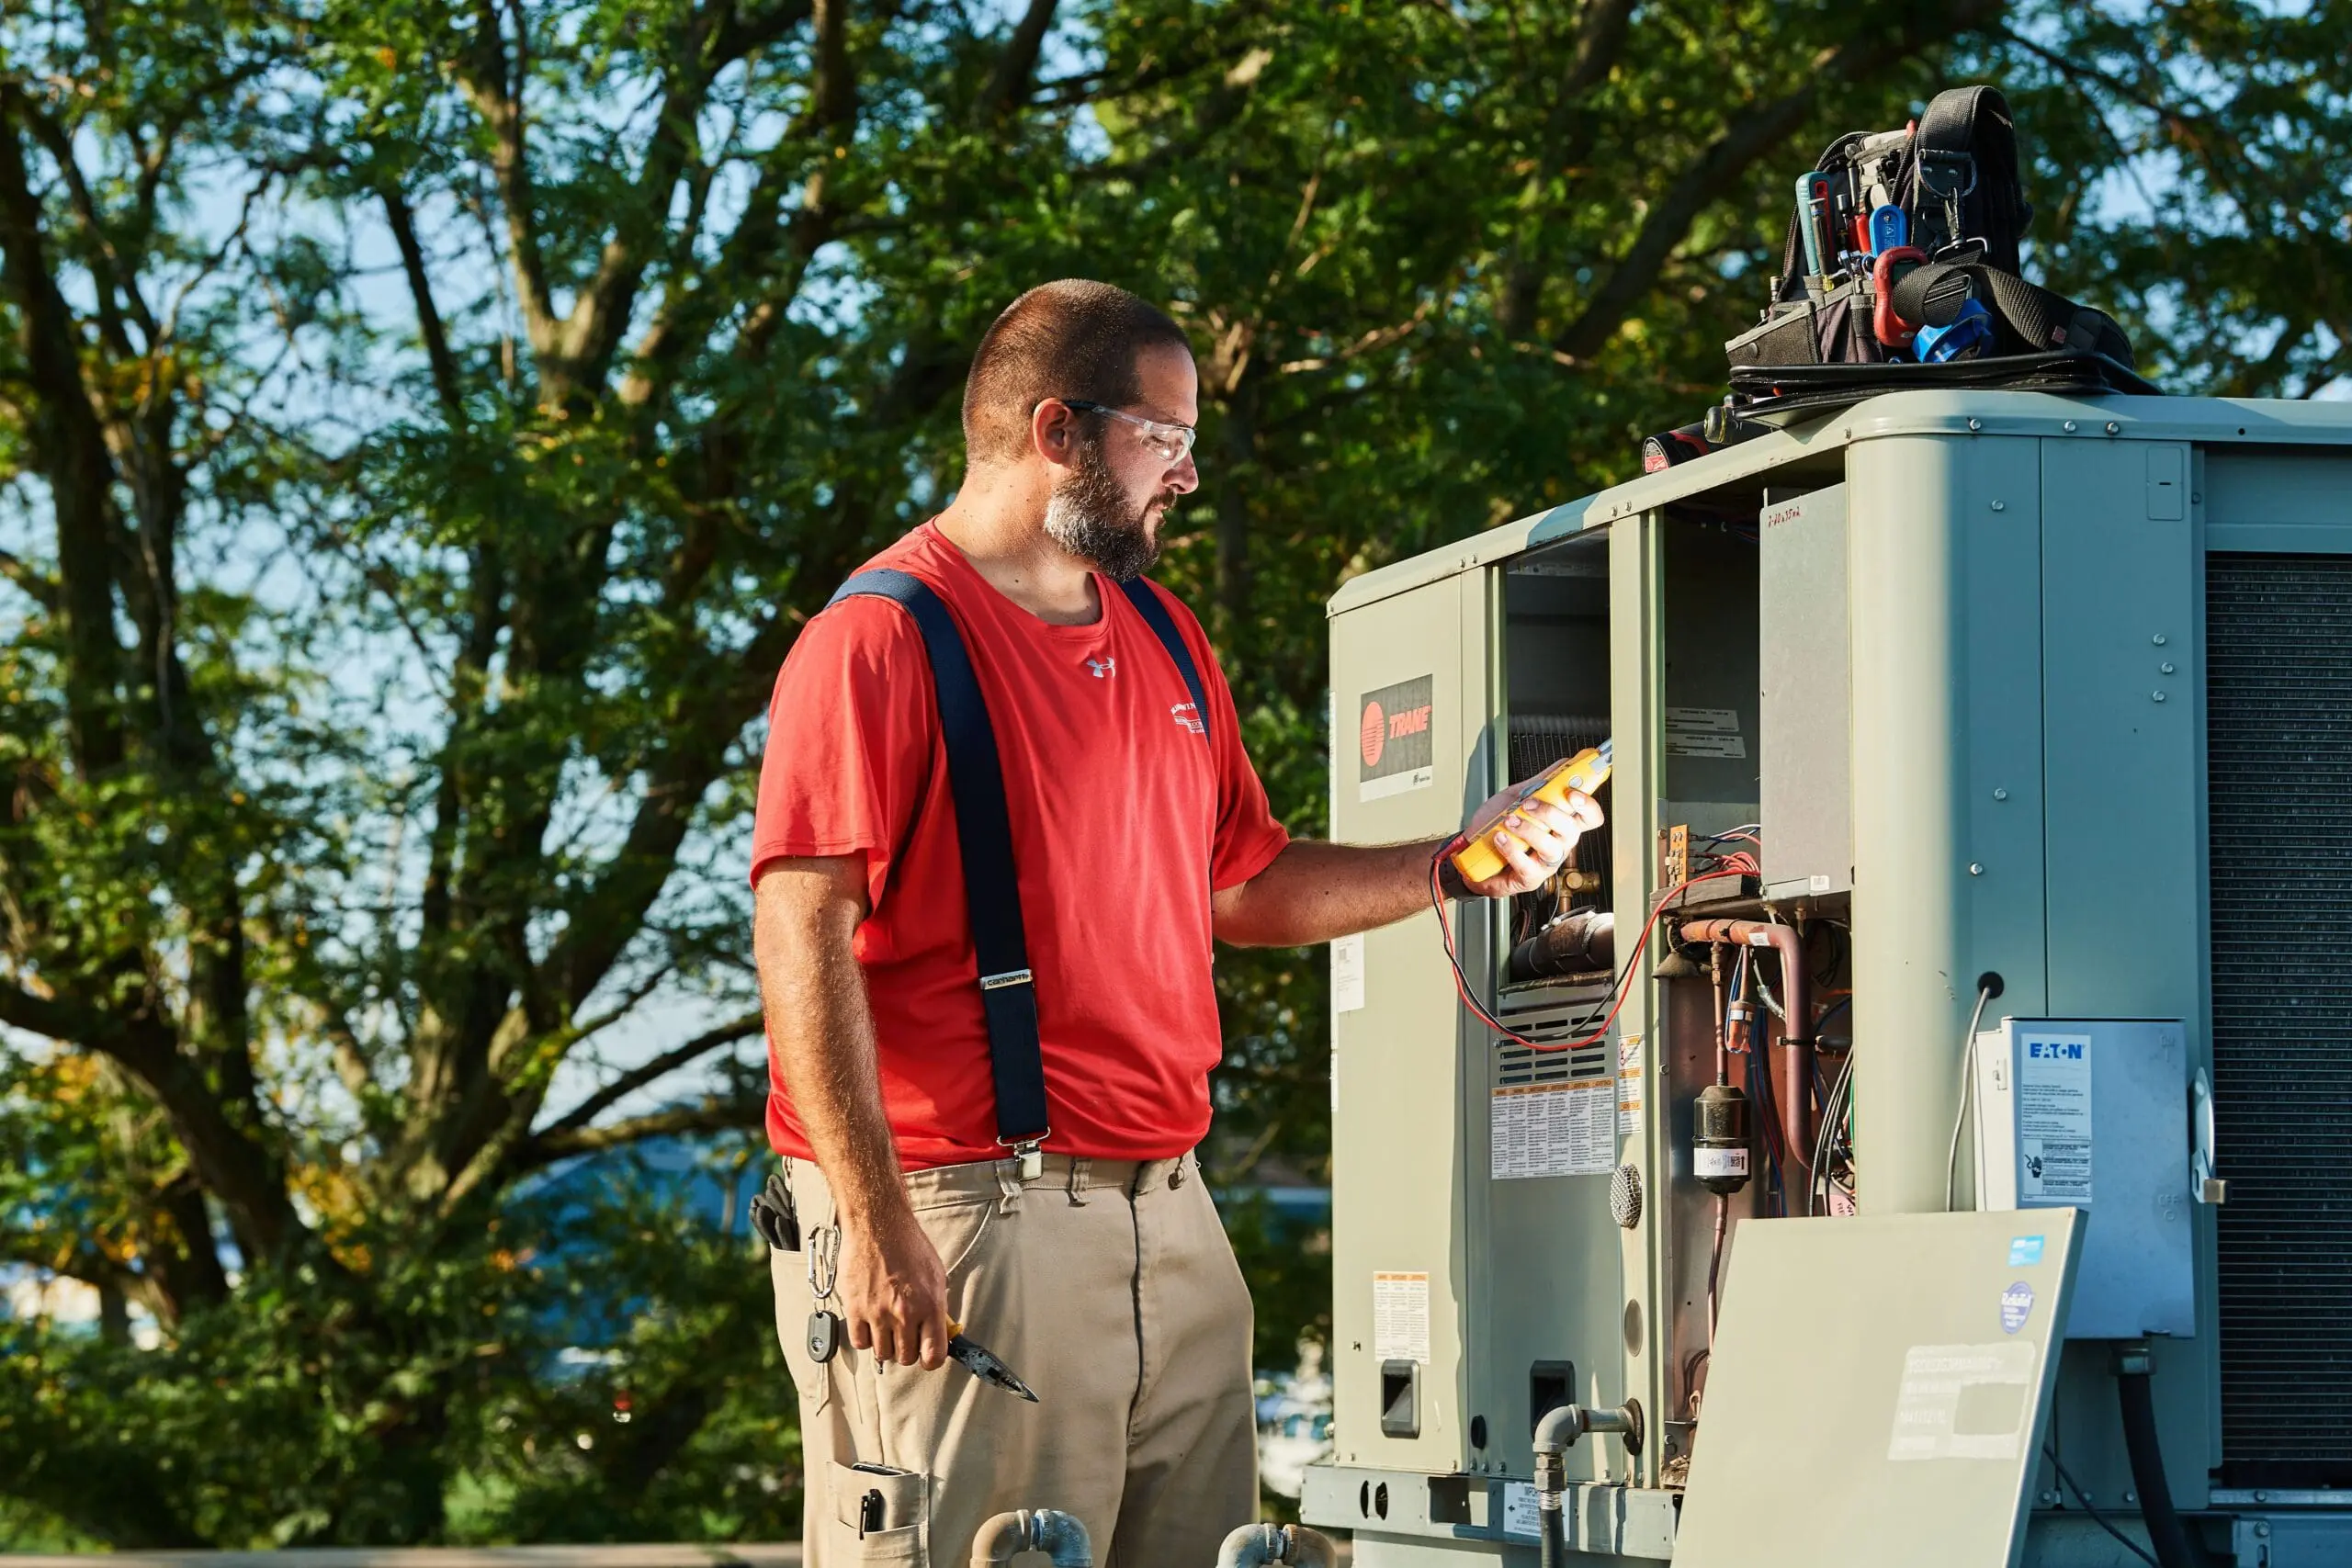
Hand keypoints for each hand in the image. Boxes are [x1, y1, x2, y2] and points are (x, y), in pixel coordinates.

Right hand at [838, 1204, 950, 1369]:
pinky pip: (860, 1342)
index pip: (934, 1355)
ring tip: (887, 1327)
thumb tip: (938, 1329)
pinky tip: (870, 1324)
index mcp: (930, 1306)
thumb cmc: (908, 1245)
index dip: (930, 1359)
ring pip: (882, 1354)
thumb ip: (937, 1306)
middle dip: (907, 1350)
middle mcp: (904, 1314)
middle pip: (906, 1358)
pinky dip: (865, 1338)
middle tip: (905, 1336)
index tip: (927, 1354)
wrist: (878, 1226)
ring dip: (886, 1345)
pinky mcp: (855, 1310)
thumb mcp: (936, 1274)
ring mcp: (878, 1314)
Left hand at [1457, 790, 1602, 898]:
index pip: (1590, 817)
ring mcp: (1545, 863)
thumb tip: (1564, 763)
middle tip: (1527, 804)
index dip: (1588, 805)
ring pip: (1551, 849)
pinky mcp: (1529, 878)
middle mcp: (1558, 844)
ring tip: (1508, 821)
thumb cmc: (1496, 825)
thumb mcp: (1517, 796)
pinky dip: (1511, 849)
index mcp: (1561, 824)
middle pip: (1572, 831)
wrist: (1469, 848)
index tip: (1573, 793)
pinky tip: (1500, 838)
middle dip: (1550, 813)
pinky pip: (1527, 866)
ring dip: (1529, 830)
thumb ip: (1541, 782)